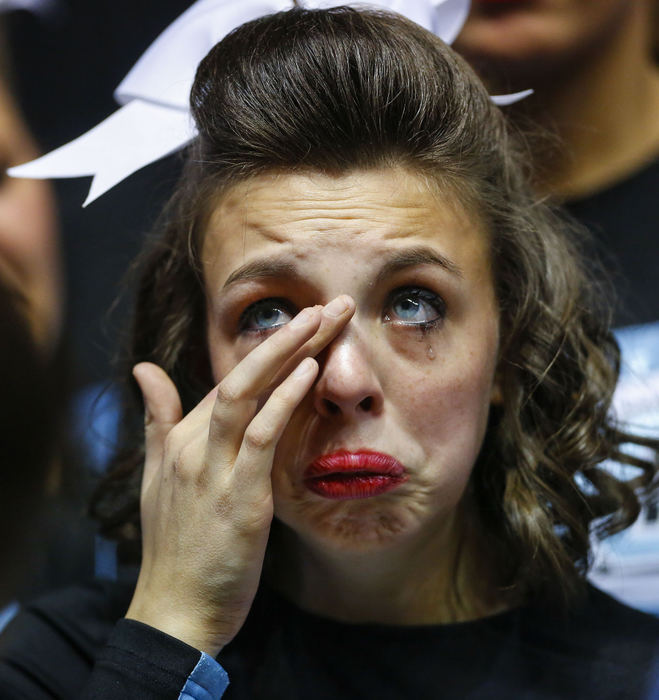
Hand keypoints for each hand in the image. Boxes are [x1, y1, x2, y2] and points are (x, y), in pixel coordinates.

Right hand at [125, 295, 354, 654]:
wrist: (173, 609)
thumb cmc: (175, 545)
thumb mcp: (157, 476)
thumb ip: (156, 419)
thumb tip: (144, 370)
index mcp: (182, 438)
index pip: (230, 379)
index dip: (271, 349)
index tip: (309, 325)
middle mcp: (194, 444)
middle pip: (240, 374)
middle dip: (285, 335)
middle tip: (327, 304)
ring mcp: (213, 469)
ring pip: (246, 393)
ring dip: (287, 352)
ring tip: (323, 319)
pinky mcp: (238, 498)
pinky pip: (260, 438)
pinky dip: (283, 401)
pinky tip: (309, 372)